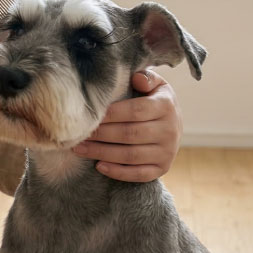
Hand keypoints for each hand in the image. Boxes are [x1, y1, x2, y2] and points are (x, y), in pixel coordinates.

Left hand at [70, 67, 182, 181]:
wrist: (174, 124)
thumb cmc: (154, 100)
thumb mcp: (155, 84)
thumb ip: (146, 77)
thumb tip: (137, 78)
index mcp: (165, 106)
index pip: (135, 111)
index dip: (110, 114)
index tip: (90, 115)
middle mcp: (169, 130)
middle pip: (129, 134)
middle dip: (101, 134)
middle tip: (78, 133)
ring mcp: (167, 152)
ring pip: (130, 156)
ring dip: (102, 153)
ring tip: (79, 148)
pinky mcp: (163, 168)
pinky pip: (139, 174)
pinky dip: (118, 172)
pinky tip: (99, 166)